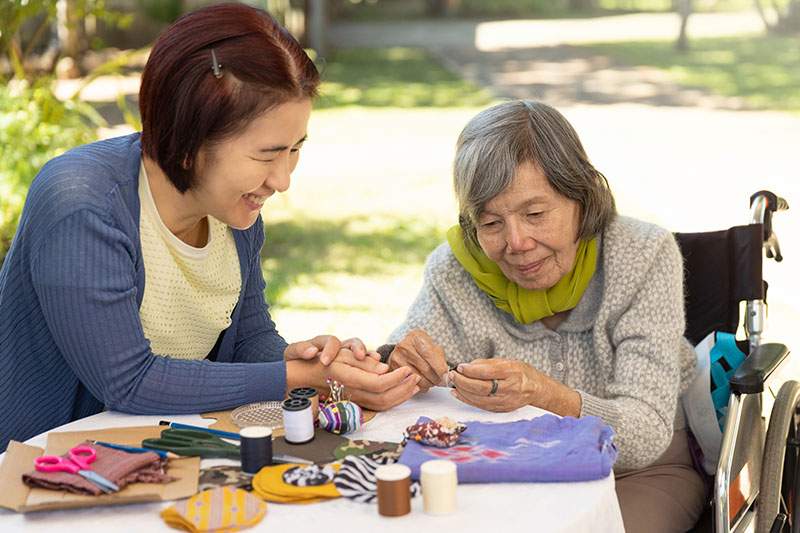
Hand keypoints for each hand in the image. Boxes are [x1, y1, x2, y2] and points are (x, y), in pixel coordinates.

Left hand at [285, 335, 370, 365]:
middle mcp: (339, 347)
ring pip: (362, 352)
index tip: (325, 362)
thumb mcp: (293, 353)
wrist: (297, 367)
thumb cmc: (296, 360)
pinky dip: (372, 366)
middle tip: (360, 356)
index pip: (330, 341)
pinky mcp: (352, 367)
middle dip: (358, 348)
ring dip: (369, 357)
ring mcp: (347, 356)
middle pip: (352, 342)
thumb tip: (311, 352)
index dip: (330, 350)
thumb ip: (300, 349)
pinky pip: (365, 365)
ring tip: (375, 361)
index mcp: (324, 342)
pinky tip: (380, 371)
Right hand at [327, 353, 420, 410]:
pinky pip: (379, 407)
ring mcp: (355, 401)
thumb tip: (384, 369)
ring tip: (414, 385)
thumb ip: (364, 363)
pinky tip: (402, 393)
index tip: (408, 368)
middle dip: (404, 388)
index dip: (397, 377)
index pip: (380, 383)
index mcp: (350, 380)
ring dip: (402, 396)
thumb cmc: (325, 361)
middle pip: (384, 398)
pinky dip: (394, 401)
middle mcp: (353, 394)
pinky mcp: (357, 403)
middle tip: (416, 376)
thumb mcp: (343, 355)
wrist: (308, 377)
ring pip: (383, 405)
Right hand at [389, 329, 447, 392]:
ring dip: (428, 384)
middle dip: (436, 378)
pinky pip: (410, 383)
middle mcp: (404, 346)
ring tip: (432, 381)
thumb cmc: (420, 347)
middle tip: (441, 380)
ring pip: (418, 378)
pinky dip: (419, 386)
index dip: (440, 368)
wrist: (404, 348)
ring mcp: (396, 358)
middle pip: (425, 369)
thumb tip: (445, 374)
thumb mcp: (432, 346)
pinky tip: (422, 382)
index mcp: (416, 337)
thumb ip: (439, 358)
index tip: (446, 375)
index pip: (430, 355)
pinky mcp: (393, 369)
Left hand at [449, 358, 581, 415]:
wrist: (536, 390)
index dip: (471, 370)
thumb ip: (487, 364)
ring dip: (462, 392)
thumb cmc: (521, 372)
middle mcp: (510, 388)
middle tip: (452, 375)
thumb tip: (467, 366)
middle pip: (482, 388)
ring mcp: (506, 401)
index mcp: (512, 372)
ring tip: (453, 384)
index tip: (460, 367)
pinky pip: (481, 406)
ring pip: (479, 399)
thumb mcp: (507, 361)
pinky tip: (459, 394)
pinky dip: (467, 400)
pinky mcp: (501, 409)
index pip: (488, 372)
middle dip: (463, 382)